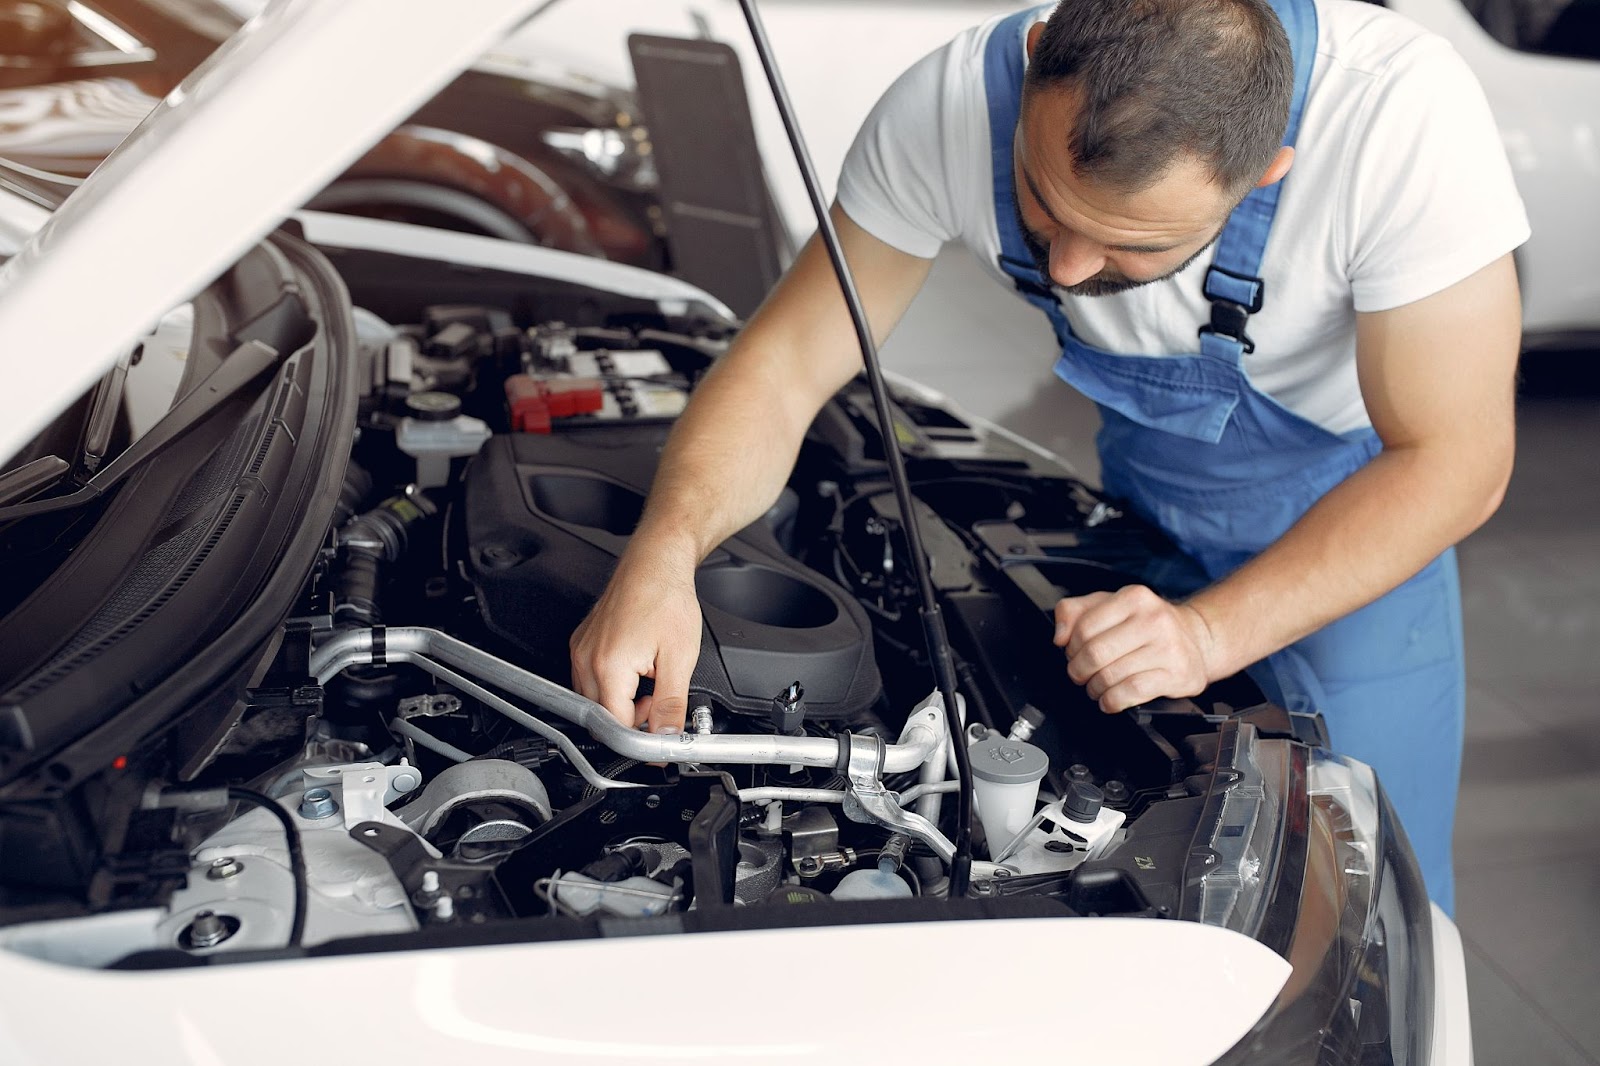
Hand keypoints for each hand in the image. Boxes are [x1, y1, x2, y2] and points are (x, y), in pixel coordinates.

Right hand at [569, 552, 701, 733]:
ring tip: (648, 680)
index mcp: (609, 666)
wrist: (656, 562)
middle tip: (657, 701)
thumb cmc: (666, 598)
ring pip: (592, 698)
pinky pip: (588, 678)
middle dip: (630, 717)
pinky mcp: (582, 642)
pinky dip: (611, 683)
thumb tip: (667, 736)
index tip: (657, 734)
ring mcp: (581, 649)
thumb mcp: (679, 659)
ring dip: (619, 701)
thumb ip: (670, 705)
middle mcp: (587, 658)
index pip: (615, 725)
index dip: (640, 735)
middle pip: (600, 714)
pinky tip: (634, 669)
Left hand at [1052, 586, 1218, 712]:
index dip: (1071, 647)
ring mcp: (1168, 648)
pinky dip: (1112, 701)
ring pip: (1110, 676)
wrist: (1197, 639)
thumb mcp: (1111, 605)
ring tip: (1096, 687)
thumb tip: (1059, 636)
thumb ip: (1076, 612)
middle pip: (1095, 653)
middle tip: (1081, 675)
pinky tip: (1110, 699)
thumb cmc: (1148, 624)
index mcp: (1134, 598)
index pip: (1084, 627)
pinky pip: (1131, 692)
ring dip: (1094, 688)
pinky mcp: (1178, 675)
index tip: (1073, 654)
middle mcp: (1154, 620)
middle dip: (1079, 671)